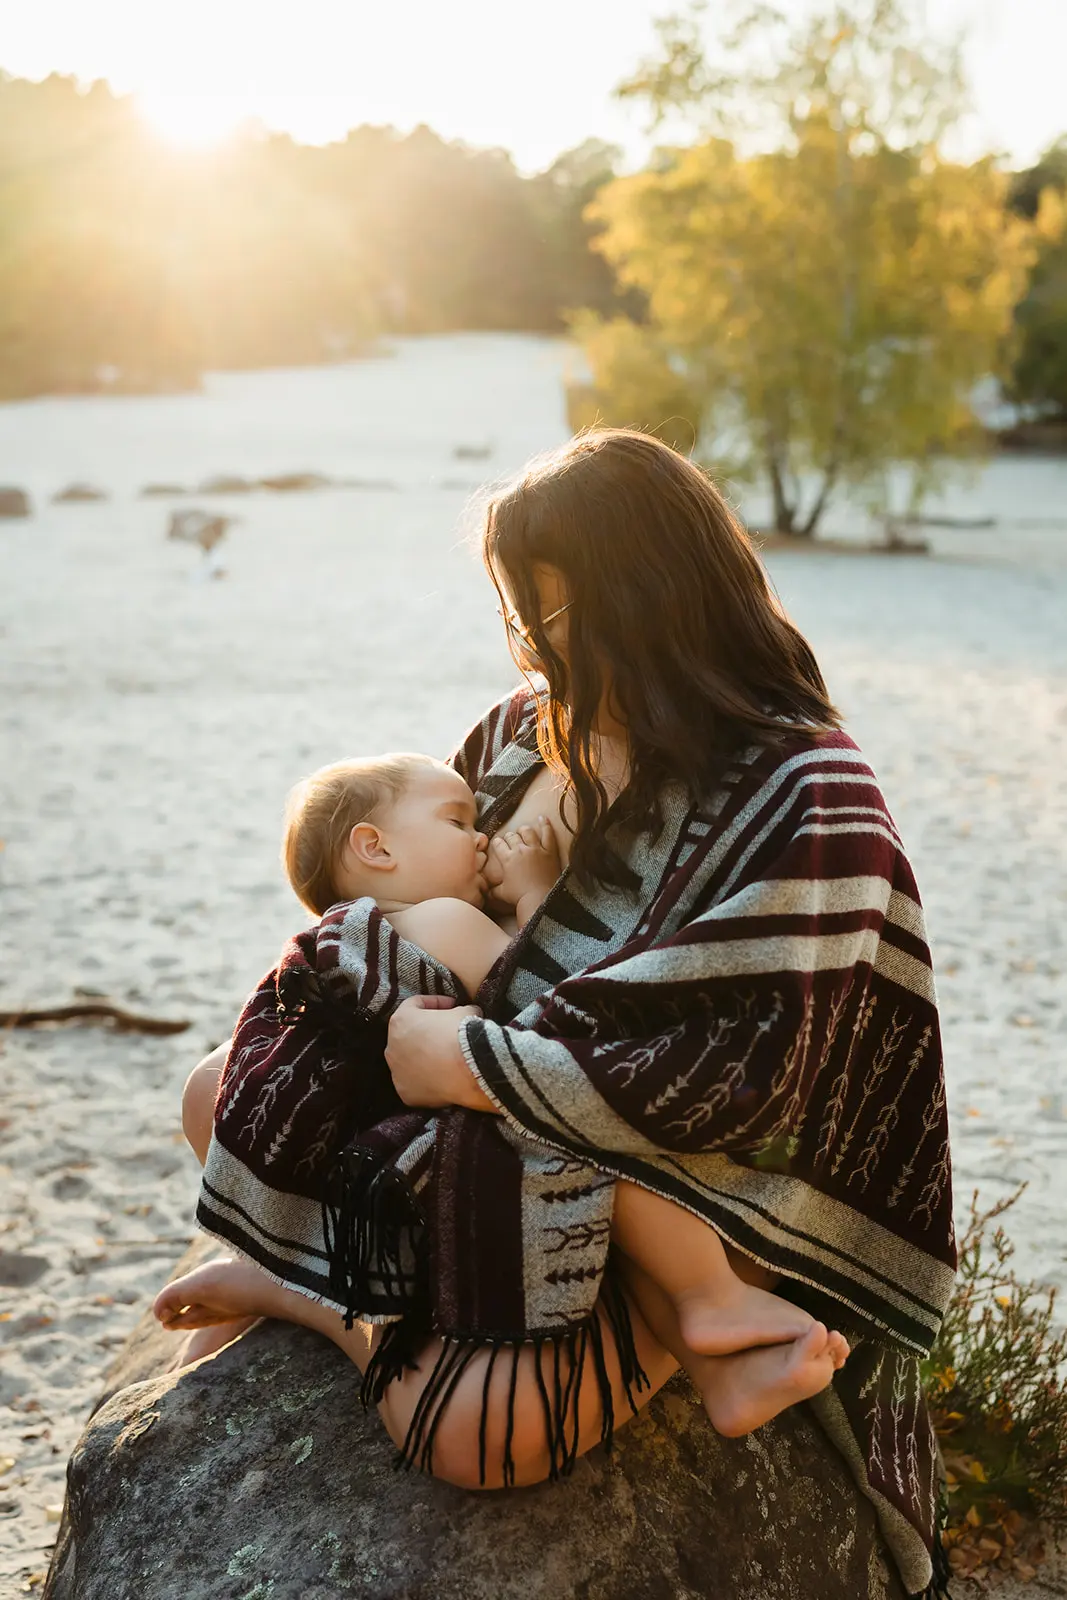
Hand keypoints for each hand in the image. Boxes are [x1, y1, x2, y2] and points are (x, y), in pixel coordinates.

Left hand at [385, 995, 498, 1112]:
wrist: (470, 1068)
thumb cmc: (462, 1035)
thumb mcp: (465, 1012)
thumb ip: (459, 1010)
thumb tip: (465, 1013)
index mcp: (401, 1020)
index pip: (415, 1004)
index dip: (436, 1003)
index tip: (452, 1006)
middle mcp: (392, 1046)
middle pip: (408, 1036)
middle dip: (426, 1033)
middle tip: (447, 1033)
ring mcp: (397, 1072)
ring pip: (408, 1062)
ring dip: (424, 1058)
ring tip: (446, 1059)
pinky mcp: (406, 1093)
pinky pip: (415, 1084)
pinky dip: (426, 1080)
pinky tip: (443, 1078)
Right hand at [484, 817, 560, 909]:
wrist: (540, 899)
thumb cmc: (520, 897)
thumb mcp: (501, 894)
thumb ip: (492, 891)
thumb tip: (484, 892)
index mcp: (507, 859)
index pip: (498, 844)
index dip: (497, 843)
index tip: (498, 844)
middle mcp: (520, 850)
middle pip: (512, 836)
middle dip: (509, 836)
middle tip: (510, 840)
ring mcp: (536, 849)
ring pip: (528, 832)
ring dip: (523, 830)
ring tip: (522, 830)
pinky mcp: (550, 851)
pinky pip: (548, 834)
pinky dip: (545, 825)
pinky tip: (542, 818)